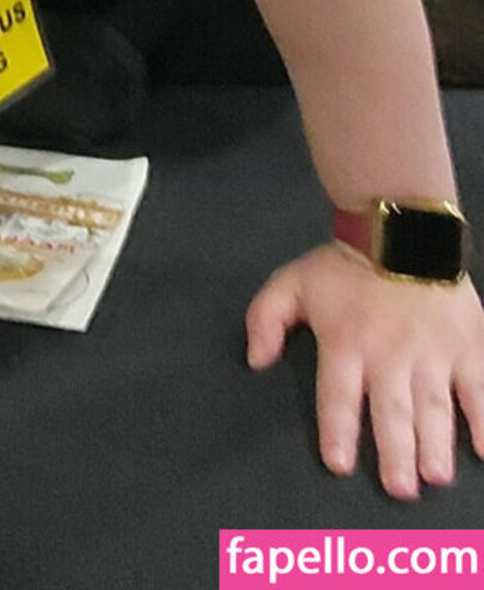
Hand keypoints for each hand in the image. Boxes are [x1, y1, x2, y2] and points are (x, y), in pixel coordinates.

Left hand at [246, 243, 483, 498]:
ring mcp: (433, 351)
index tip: (340, 465)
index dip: (338, 430)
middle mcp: (389, 353)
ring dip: (435, 443)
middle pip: (391, 410)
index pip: (337, 395)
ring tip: (435, 476)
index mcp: (346, 342)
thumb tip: (255, 362)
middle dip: (395, 452)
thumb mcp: (293, 282)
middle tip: (399, 489)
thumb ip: (266, 318)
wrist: (400, 228)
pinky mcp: (468, 345)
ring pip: (434, 405)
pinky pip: (479, 388)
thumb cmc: (345, 265)